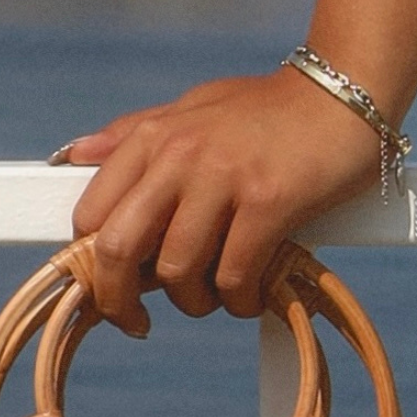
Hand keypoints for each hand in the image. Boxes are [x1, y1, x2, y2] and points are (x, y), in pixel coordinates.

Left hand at [61, 67, 380, 334]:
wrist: (344, 93)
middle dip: (120, 302)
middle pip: (118, 251)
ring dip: (195, 302)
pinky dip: (240, 301)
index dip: (92, 266)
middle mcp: (179, 155)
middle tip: (136, 323)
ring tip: (217, 293)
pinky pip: (234, 278)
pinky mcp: (269, 203)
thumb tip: (72, 158)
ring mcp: (223, 179)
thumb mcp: (191, 111)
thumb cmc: (265, 112)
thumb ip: (132, 137)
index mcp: (152, 137)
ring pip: (178, 273)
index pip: (91, 216)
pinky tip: (253, 293)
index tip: (112, 290)